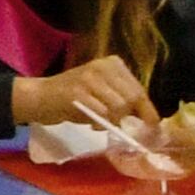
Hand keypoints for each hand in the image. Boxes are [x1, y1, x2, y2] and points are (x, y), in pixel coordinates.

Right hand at [14, 58, 153, 133]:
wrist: (40, 97)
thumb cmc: (73, 98)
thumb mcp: (101, 92)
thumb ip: (122, 100)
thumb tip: (146, 118)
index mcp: (113, 64)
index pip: (138, 89)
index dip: (148, 110)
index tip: (154, 126)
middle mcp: (103, 66)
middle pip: (132, 97)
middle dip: (132, 117)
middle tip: (127, 131)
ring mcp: (89, 77)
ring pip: (119, 106)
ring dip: (113, 121)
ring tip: (100, 124)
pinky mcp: (77, 92)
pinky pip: (101, 113)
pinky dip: (99, 123)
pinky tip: (91, 124)